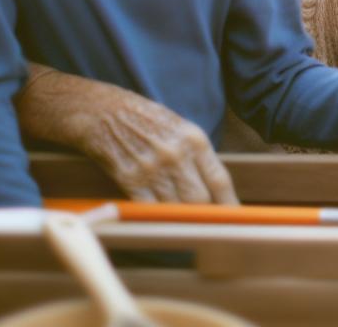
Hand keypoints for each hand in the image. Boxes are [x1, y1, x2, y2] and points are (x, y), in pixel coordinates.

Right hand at [22, 69, 237, 204]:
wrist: (103, 112)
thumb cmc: (144, 119)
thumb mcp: (179, 128)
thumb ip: (197, 156)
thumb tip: (213, 188)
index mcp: (194, 140)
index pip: (220, 180)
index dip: (229, 205)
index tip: (235, 218)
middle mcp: (176, 155)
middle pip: (200, 200)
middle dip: (204, 214)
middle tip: (206, 223)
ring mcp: (152, 169)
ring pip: (176, 209)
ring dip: (180, 220)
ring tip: (184, 225)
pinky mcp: (129, 180)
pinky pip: (149, 209)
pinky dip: (155, 219)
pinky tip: (159, 221)